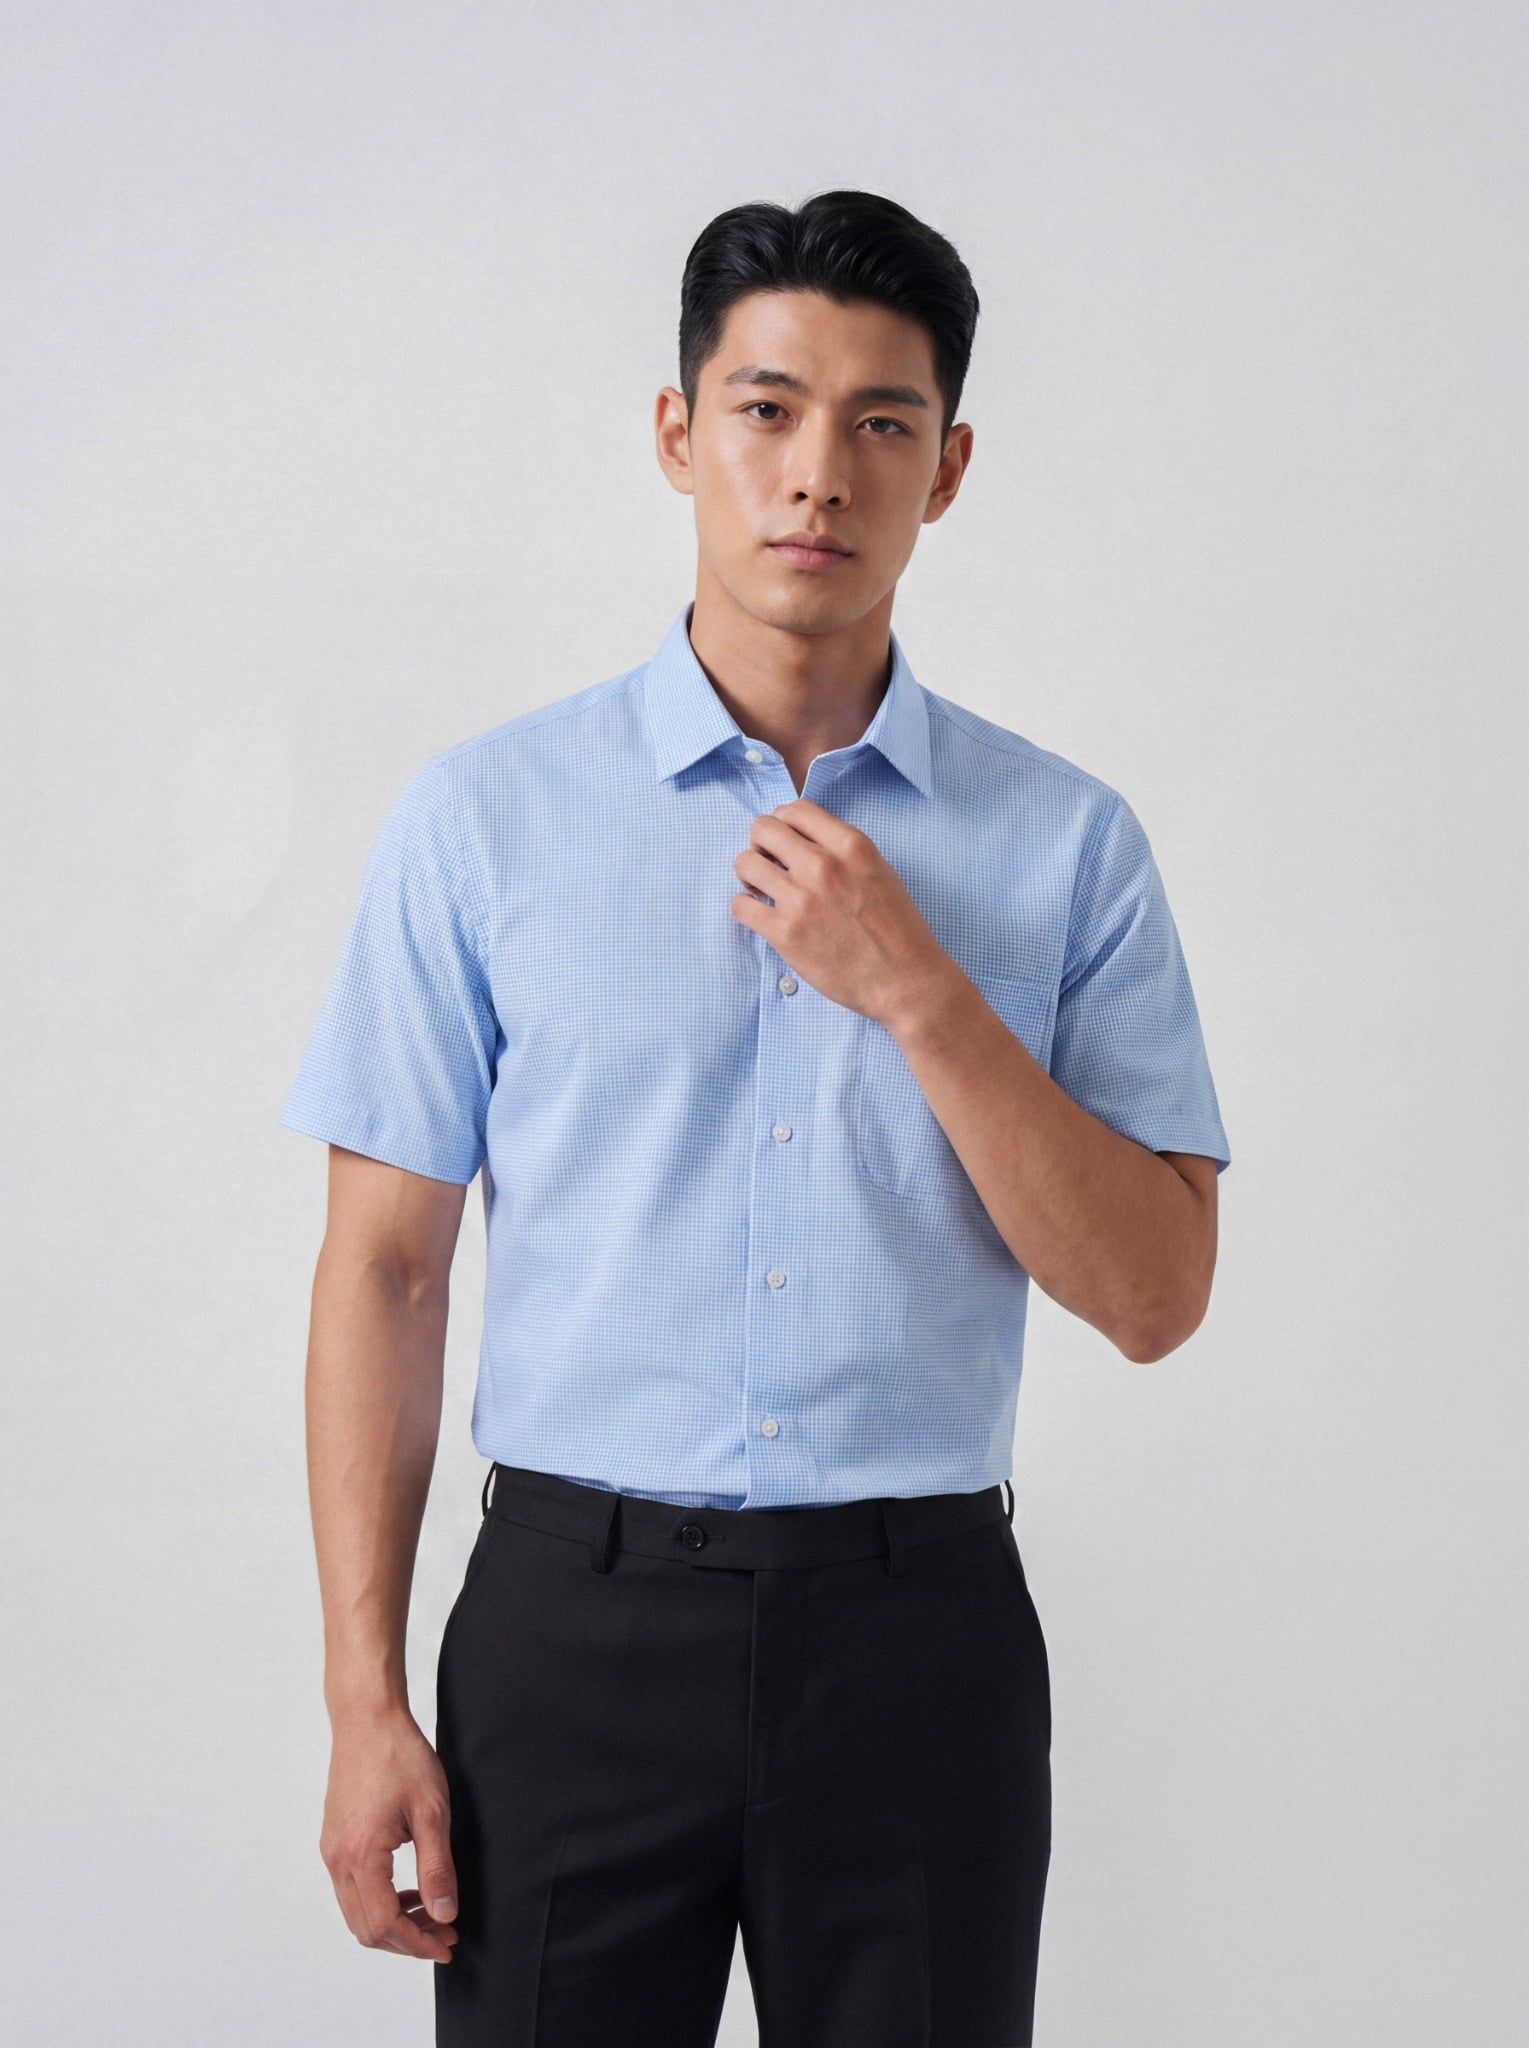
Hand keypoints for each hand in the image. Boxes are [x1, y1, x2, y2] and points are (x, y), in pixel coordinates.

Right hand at [319, 1708, 461, 1964]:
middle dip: (406, 1940)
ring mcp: (331, 1850)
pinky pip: (352, 1889)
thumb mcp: (431, 1811)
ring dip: (393, 1922)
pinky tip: (408, 1889)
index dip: (417, 1944)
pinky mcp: (334, 1840)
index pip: (384, 1924)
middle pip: (366, 1928)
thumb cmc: (400, 1756)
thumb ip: (437, 1868)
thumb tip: (445, 1914)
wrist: (366, 1718)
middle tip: (444, 1934)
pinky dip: (379, 1901)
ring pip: (357, 1912)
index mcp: (361, 1855)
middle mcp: (338, 1860)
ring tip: (432, 1913)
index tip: (447, 1944)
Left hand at [730, 796, 951, 1025]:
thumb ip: (843, 851)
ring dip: (749, 876)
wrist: (904, 981)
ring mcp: (800, 898)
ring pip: (745, 863)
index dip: (782, 822)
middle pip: (763, 829)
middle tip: (768, 864)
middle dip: (761, 844)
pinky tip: (761, 916)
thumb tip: (806, 843)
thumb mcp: (880, 872)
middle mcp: (823, 865)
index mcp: (850, 845)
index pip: (795, 810)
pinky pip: (740, 905)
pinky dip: (746, 908)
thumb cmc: (897, 931)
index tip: (783, 842)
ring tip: (762, 892)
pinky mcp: (784, 933)